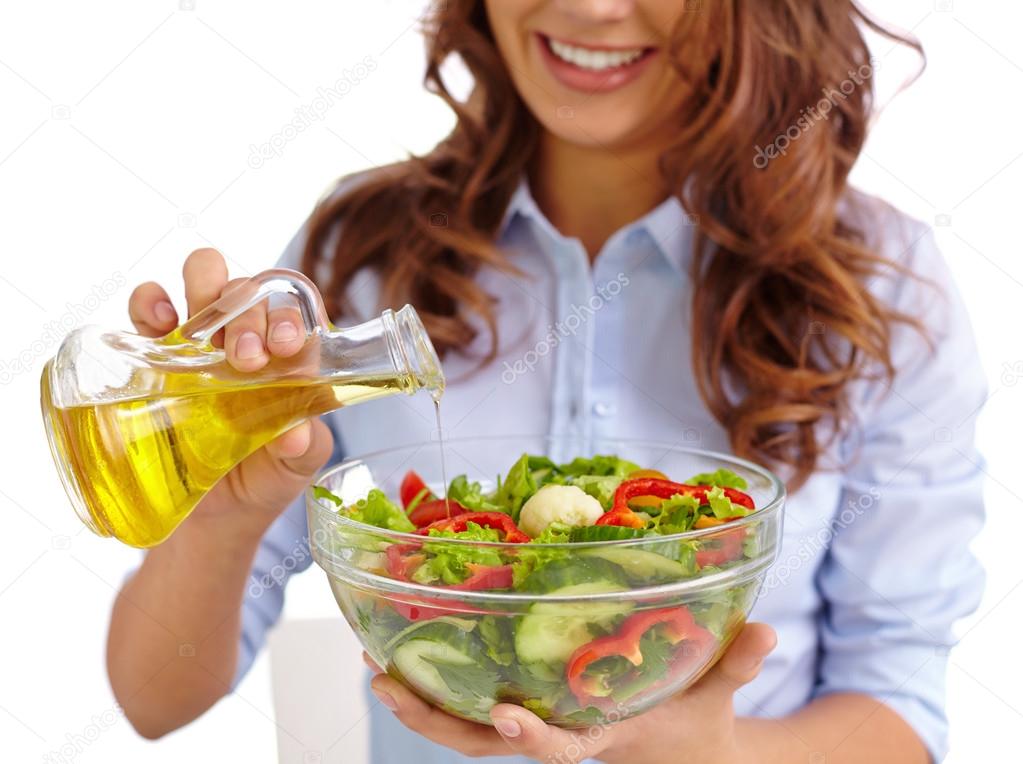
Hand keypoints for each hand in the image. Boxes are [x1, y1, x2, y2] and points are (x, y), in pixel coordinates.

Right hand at [127, 248, 332, 535]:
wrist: (212, 521)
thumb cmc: (263, 479)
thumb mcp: (295, 466)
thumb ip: (305, 446)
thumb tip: (296, 434)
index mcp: (286, 357)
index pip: (295, 310)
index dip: (291, 315)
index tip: (287, 345)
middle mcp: (245, 340)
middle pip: (248, 292)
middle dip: (248, 314)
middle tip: (247, 359)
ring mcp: (200, 345)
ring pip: (204, 282)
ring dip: (206, 289)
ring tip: (207, 335)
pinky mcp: (155, 359)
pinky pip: (147, 311)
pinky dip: (150, 301)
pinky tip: (159, 319)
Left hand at [366, 622, 775, 763]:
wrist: (684, 755)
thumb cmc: (700, 726)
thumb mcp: (721, 697)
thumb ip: (738, 666)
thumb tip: (766, 632)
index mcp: (599, 739)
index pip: (560, 749)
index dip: (532, 739)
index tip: (506, 718)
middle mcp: (557, 734)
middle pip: (483, 744)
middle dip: (432, 720)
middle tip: (383, 682)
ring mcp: (538, 723)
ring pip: (467, 730)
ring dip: (420, 701)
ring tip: (373, 667)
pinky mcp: (530, 707)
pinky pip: (476, 703)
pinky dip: (440, 683)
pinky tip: (407, 651)